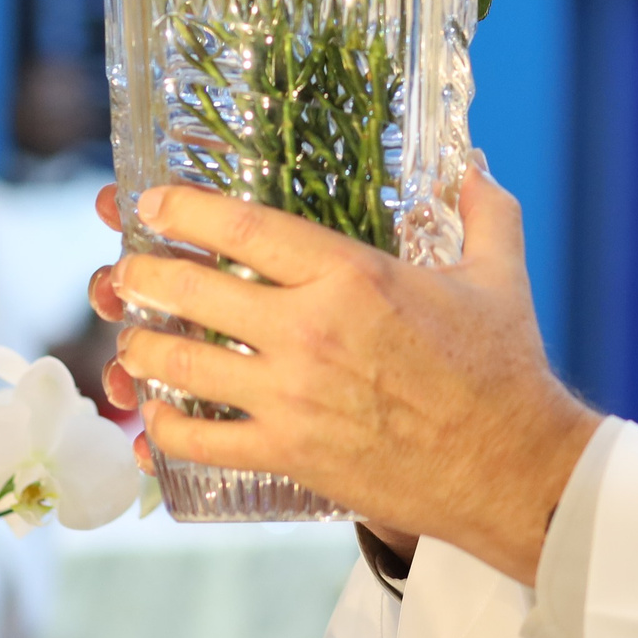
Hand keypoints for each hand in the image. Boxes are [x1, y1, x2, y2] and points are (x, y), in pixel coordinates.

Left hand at [88, 159, 597, 585]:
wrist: (511, 468)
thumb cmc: (504, 368)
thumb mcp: (498, 274)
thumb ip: (484, 211)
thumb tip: (476, 168)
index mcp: (351, 275)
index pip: (243, 227)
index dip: (184, 210)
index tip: (153, 204)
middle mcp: (309, 330)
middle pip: (191, 290)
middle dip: (143, 275)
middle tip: (125, 271)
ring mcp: (291, 397)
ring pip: (179, 363)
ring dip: (142, 347)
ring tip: (133, 338)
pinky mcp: (287, 454)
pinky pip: (199, 439)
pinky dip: (165, 428)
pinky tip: (156, 416)